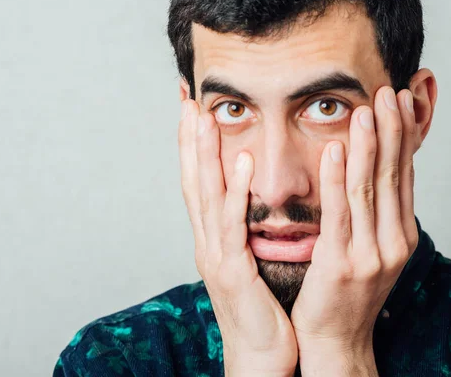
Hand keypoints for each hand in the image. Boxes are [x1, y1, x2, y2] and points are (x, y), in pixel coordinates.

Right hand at [178, 99, 297, 376]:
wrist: (263, 357)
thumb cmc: (263, 311)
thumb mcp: (252, 264)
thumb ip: (248, 233)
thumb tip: (255, 208)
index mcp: (215, 240)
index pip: (201, 184)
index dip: (194, 147)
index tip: (194, 110)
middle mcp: (208, 243)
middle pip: (194, 182)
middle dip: (189, 140)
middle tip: (187, 99)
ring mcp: (216, 257)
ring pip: (206, 197)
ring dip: (204, 155)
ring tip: (204, 116)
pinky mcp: (234, 272)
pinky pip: (234, 225)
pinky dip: (235, 191)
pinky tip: (239, 161)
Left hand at [290, 87, 419, 375]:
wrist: (336, 339)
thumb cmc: (347, 291)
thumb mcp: (371, 249)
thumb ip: (375, 214)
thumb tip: (376, 175)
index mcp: (400, 234)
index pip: (403, 176)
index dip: (402, 137)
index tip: (399, 102)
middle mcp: (392, 241)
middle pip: (391, 176)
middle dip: (390, 131)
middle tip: (388, 91)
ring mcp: (370, 254)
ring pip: (368, 189)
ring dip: (367, 146)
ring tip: (366, 109)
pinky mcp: (341, 263)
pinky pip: (339, 214)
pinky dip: (337, 179)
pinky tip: (335, 150)